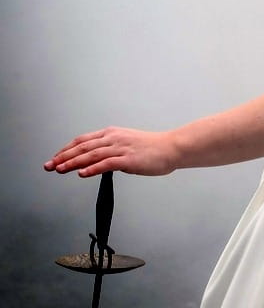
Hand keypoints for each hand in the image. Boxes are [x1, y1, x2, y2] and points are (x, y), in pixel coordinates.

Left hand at [43, 126, 177, 177]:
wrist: (171, 148)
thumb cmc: (152, 148)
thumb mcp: (126, 144)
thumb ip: (110, 150)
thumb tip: (95, 161)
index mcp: (111, 133)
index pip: (82, 140)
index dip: (66, 149)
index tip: (55, 158)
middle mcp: (113, 138)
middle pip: (82, 147)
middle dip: (63, 156)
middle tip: (49, 165)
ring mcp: (120, 148)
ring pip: (91, 155)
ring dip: (73, 162)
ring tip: (59, 169)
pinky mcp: (128, 159)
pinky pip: (106, 164)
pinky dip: (92, 168)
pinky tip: (82, 173)